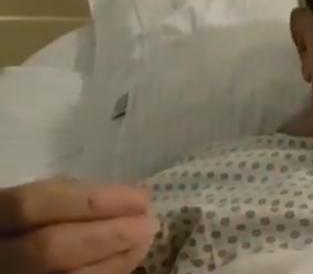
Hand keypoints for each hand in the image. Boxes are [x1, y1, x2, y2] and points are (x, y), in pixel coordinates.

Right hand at [0, 177, 158, 273]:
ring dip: (117, 258)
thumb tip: (117, 196)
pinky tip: (129, 257)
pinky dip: (110, 272)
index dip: (89, 201)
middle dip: (110, 234)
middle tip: (149, 221)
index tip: (138, 196)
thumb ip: (60, 197)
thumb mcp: (28, 201)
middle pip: (53, 249)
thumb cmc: (26, 220)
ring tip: (146, 237)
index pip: (33, 205)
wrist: (12, 254)